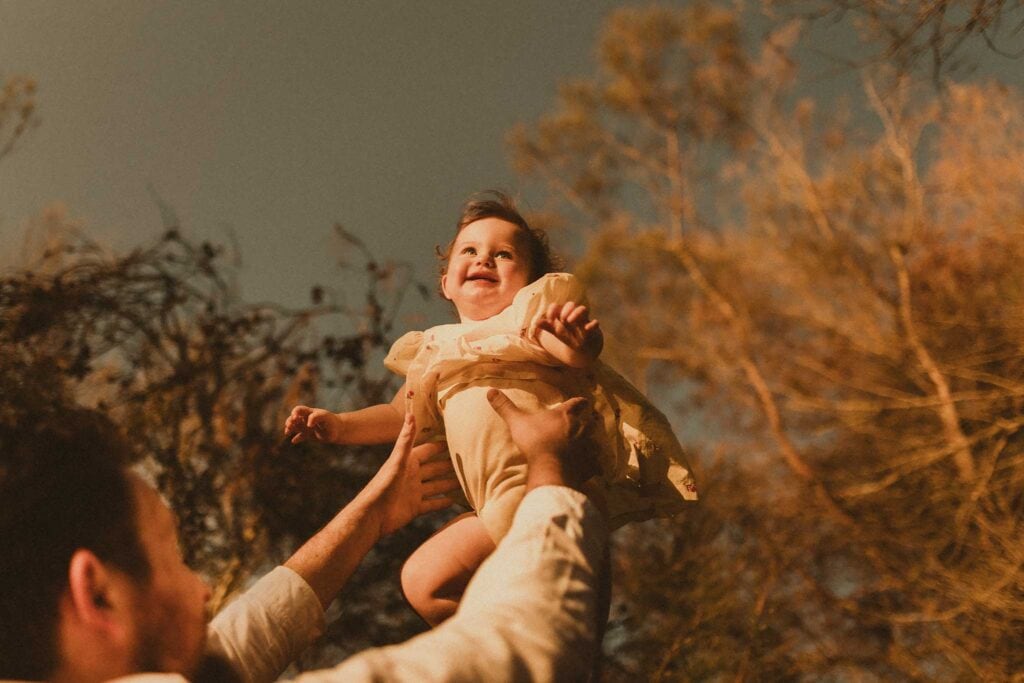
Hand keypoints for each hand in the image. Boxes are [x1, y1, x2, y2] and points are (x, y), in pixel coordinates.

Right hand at [284, 405, 343, 443]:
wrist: (339, 430)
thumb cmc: (332, 421)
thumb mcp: (325, 417)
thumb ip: (316, 417)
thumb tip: (308, 425)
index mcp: (310, 412)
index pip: (298, 409)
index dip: (294, 413)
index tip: (295, 418)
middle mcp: (307, 419)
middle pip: (294, 418)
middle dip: (290, 421)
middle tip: (289, 426)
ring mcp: (307, 427)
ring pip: (295, 427)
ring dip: (290, 429)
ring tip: (287, 433)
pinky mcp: (309, 435)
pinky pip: (300, 436)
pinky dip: (296, 439)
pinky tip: (293, 441)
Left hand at [361, 413, 458, 535]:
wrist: (372, 515)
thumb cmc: (383, 485)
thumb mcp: (397, 460)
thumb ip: (406, 439)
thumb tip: (410, 414)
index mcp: (408, 462)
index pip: (428, 450)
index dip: (441, 445)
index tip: (457, 439)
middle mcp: (412, 475)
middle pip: (435, 468)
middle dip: (450, 465)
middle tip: (469, 461)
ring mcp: (414, 492)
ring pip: (436, 486)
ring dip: (450, 484)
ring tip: (467, 481)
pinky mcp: (415, 508)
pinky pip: (433, 504)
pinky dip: (443, 502)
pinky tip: (455, 501)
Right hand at [486, 388, 594, 489]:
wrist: (550, 466)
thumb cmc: (535, 441)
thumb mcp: (517, 422)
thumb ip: (505, 407)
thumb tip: (490, 391)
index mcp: (565, 415)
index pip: (577, 403)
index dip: (580, 402)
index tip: (585, 402)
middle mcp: (580, 428)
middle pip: (591, 422)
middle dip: (590, 424)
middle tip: (589, 425)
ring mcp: (587, 446)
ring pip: (596, 442)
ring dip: (593, 444)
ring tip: (590, 447)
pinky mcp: (590, 464)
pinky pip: (597, 464)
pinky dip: (596, 465)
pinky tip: (594, 469)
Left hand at [532, 301, 602, 367]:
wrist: (583, 346)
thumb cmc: (568, 336)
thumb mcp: (556, 332)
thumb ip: (547, 327)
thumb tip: (535, 322)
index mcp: (563, 314)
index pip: (557, 306)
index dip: (552, 310)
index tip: (549, 319)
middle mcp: (573, 315)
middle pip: (571, 304)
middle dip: (565, 310)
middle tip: (561, 319)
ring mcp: (583, 320)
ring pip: (583, 309)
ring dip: (576, 313)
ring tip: (569, 321)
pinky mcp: (592, 328)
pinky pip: (595, 323)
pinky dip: (592, 324)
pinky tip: (586, 328)